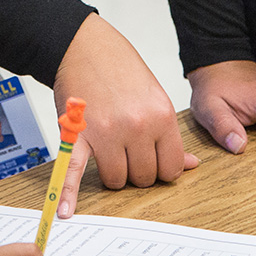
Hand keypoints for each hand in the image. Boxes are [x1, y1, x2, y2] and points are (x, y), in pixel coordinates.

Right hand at [53, 14, 198, 218]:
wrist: (83, 44)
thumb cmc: (119, 66)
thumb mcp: (155, 95)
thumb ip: (169, 133)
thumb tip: (190, 165)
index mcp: (161, 116)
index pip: (172, 168)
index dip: (161, 167)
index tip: (153, 159)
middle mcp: (137, 126)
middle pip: (144, 177)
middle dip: (137, 170)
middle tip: (128, 150)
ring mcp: (107, 131)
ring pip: (117, 179)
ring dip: (113, 172)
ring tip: (109, 150)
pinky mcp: (78, 133)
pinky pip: (74, 170)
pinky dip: (68, 193)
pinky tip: (65, 211)